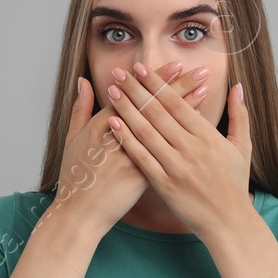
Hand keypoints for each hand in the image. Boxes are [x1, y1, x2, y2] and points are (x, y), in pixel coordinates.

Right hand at [47, 62, 211, 236]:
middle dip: (177, 86)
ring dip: (185, 106)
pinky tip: (199, 127)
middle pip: (153, 106)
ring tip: (204, 89)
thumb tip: (84, 81)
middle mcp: (119, 136)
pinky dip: (183, 137)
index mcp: (102, 123)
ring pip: (164, 126)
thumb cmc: (75, 174)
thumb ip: (81, 107)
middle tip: (197, 70)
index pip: (134, 94)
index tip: (175, 65)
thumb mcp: (73, 137)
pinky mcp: (142, 175)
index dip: (155, 80)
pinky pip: (168, 151)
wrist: (80, 211)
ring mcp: (132, 156)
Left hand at [105, 61, 252, 240]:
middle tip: (119, 73)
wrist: (230, 223)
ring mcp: (176, 167)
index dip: (157, 84)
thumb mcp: (242, 147)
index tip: (140, 68)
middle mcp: (191, 149)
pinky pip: (141, 157)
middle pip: (158, 113)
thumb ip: (240, 115)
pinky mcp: (164, 184)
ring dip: (127, 109)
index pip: (177, 103)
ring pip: (146, 131)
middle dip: (137, 90)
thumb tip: (238, 87)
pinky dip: (126, 139)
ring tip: (112, 91)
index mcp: (208, 137)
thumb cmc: (235, 183)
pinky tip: (112, 123)